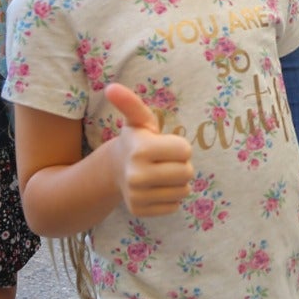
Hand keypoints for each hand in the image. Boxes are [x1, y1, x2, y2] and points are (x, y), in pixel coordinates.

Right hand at [104, 83, 193, 216]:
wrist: (115, 169)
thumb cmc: (136, 140)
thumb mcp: (138, 120)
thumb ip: (130, 103)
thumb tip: (111, 87)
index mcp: (140, 150)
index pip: (186, 151)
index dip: (180, 147)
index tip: (165, 145)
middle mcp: (137, 175)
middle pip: (187, 172)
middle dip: (181, 164)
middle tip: (164, 161)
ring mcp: (137, 196)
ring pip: (183, 191)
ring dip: (178, 182)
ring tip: (161, 173)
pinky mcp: (140, 211)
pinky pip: (175, 206)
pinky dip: (170, 197)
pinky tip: (155, 188)